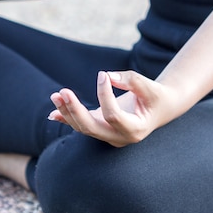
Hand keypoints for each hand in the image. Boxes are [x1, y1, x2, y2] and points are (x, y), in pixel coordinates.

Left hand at [49, 71, 174, 146]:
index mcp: (135, 130)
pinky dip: (67, 118)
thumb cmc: (155, 96)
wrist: (159, 108)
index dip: (104, 95)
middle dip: (74, 111)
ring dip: (67, 112)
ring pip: (83, 128)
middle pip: (92, 128)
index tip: (102, 75)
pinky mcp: (101, 128)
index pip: (113, 115)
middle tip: (62, 92)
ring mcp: (109, 136)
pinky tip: (52, 113)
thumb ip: (131, 80)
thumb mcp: (149, 86)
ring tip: (55, 95)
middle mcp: (120, 137)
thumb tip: (107, 76)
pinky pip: (82, 125)